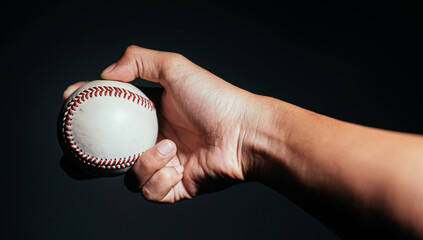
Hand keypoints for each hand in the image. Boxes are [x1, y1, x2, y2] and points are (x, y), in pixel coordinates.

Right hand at [64, 45, 260, 202]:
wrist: (243, 131)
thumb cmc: (214, 98)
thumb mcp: (174, 67)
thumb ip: (138, 60)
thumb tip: (106, 74)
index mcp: (151, 115)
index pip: (111, 115)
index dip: (88, 111)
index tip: (69, 104)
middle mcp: (155, 140)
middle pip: (112, 154)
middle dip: (88, 160)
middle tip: (73, 157)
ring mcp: (165, 166)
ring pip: (130, 176)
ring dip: (143, 163)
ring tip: (168, 148)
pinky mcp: (177, 187)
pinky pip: (151, 192)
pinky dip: (160, 179)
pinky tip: (177, 165)